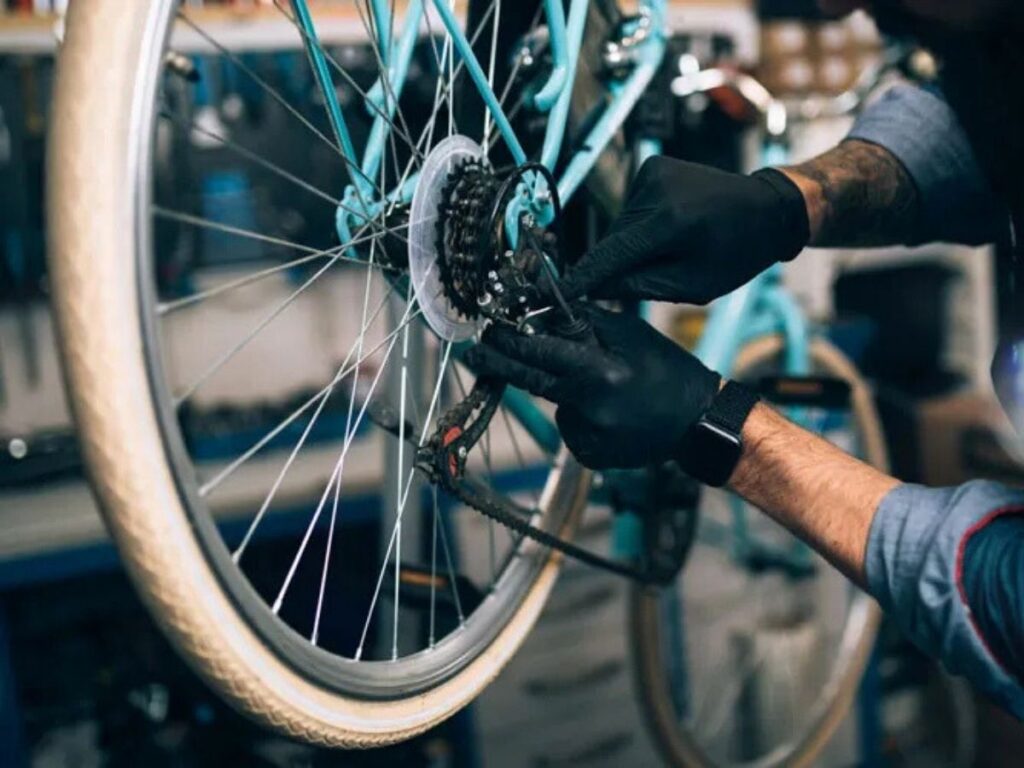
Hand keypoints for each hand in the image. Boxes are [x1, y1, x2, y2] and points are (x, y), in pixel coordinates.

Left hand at [463, 306, 720, 469]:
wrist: (697, 422)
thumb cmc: (667, 370)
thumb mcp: (629, 333)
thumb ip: (584, 323)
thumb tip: (543, 312)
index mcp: (600, 373)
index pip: (539, 354)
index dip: (507, 343)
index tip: (485, 334)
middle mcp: (590, 408)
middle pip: (530, 381)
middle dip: (500, 365)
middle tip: (476, 355)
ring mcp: (589, 437)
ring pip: (555, 404)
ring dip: (564, 391)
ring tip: (606, 390)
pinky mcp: (590, 455)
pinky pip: (569, 426)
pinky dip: (579, 415)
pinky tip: (609, 413)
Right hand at [557, 156, 809, 303]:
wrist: (768, 208)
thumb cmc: (738, 251)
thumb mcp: (692, 284)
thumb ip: (640, 285)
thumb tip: (597, 287)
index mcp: (669, 222)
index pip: (611, 254)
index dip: (582, 277)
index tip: (557, 294)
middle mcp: (656, 189)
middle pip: (614, 240)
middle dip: (617, 264)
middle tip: (648, 276)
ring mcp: (653, 172)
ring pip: (621, 225)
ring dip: (631, 244)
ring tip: (669, 249)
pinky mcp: (654, 166)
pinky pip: (632, 208)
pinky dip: (640, 225)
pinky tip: (669, 229)